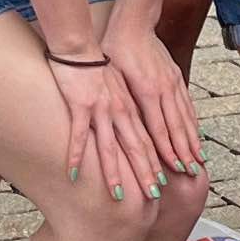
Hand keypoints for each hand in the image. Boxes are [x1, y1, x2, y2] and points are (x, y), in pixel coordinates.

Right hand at [47, 50, 157, 207]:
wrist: (81, 45)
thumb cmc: (98, 65)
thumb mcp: (120, 87)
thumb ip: (127, 107)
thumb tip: (132, 127)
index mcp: (132, 107)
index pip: (150, 139)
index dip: (159, 160)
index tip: (166, 179)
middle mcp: (121, 111)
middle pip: (137, 147)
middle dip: (146, 173)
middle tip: (154, 195)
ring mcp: (102, 109)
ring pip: (111, 147)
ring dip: (115, 173)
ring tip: (119, 195)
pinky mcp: (81, 105)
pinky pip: (79, 135)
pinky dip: (77, 155)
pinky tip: (73, 174)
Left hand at [107, 25, 204, 178]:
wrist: (132, 24)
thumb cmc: (115, 50)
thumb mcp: (112, 77)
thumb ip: (122, 102)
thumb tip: (126, 130)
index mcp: (146, 91)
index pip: (159, 128)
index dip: (167, 151)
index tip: (174, 169)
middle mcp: (163, 89)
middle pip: (176, 127)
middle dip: (184, 152)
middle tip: (192, 172)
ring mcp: (173, 83)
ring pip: (185, 117)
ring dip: (192, 141)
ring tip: (198, 159)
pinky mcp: (176, 77)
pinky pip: (187, 104)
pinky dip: (192, 122)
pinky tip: (196, 134)